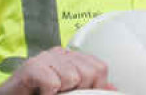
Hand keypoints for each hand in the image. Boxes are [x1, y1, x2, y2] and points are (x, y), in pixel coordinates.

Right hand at [0, 46, 115, 93]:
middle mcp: (59, 54)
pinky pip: (53, 82)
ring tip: (48, 94)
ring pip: (72, 77)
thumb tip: (114, 90)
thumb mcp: (67, 92)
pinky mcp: (31, 67)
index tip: (81, 93)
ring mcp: (44, 58)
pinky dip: (47, 94)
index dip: (95, 86)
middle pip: (90, 71)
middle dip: (80, 89)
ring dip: (62, 93)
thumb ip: (89, 89)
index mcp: (71, 58)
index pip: (99, 67)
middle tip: (61, 94)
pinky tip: (39, 94)